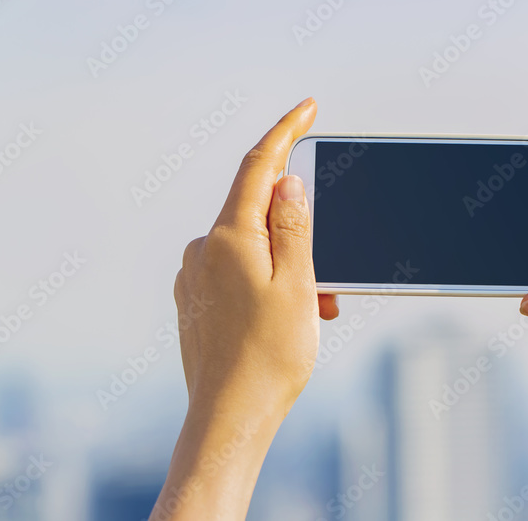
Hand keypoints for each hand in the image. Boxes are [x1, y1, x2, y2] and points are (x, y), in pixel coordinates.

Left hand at [151, 97, 337, 520]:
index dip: (286, 131)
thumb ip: (293, 225)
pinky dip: (272, 282)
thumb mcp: (299, 284)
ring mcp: (195, 278)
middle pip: (261, 212)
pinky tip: (293, 317)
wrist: (228, 419)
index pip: (259, 165)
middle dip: (303, 229)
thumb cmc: (269, 357)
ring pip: (255, 249)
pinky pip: (240, 274)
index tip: (309, 107)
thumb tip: (287, 181)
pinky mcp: (196, 302)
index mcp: (229, 237)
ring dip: (293, 266)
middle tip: (332, 276)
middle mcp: (203, 251)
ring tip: (320, 309)